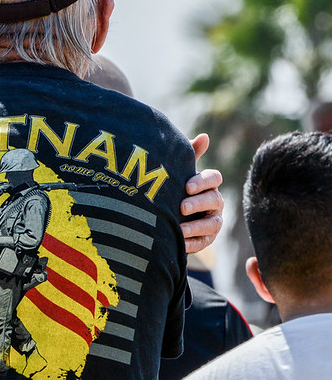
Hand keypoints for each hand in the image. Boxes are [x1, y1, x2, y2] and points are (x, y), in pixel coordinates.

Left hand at [181, 133, 223, 253]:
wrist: (165, 213)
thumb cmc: (173, 188)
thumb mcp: (178, 171)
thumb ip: (190, 155)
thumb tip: (204, 136)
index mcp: (209, 184)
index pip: (214, 178)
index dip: (202, 181)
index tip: (186, 186)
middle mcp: (215, 202)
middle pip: (214, 200)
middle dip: (199, 203)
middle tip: (182, 207)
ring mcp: (213, 222)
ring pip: (212, 224)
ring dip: (196, 226)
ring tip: (180, 228)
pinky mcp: (206, 240)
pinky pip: (202, 242)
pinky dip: (192, 243)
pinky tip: (179, 243)